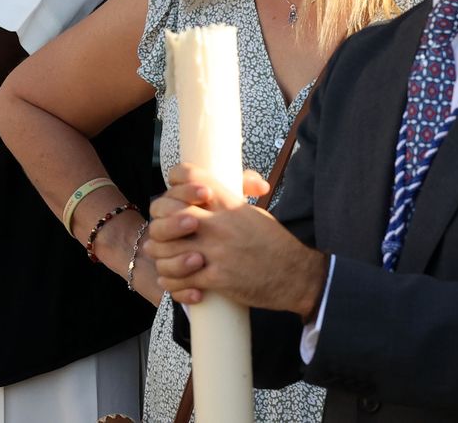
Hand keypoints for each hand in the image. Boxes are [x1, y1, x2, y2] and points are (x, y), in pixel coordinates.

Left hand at [144, 164, 324, 317]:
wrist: (298, 276)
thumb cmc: (275, 243)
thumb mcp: (255, 211)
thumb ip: (235, 196)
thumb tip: (231, 182)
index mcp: (228, 202)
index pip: (189, 175)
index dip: (175, 182)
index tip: (175, 194)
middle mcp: (218, 223)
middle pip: (166, 211)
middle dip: (160, 222)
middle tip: (165, 234)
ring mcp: (215, 251)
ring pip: (164, 248)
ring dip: (162, 255)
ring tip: (168, 259)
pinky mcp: (216, 278)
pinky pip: (177, 279)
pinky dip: (172, 283)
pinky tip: (178, 282)